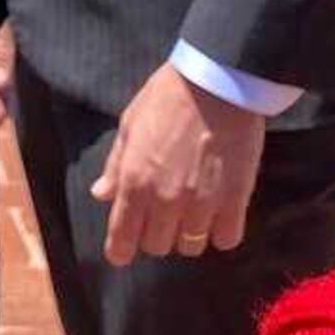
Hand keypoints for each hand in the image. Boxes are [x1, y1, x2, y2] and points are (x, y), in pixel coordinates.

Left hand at [94, 65, 265, 266]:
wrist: (217, 84)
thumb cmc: (168, 98)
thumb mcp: (130, 125)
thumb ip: (115, 165)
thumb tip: (101, 194)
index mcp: (133, 182)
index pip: (122, 239)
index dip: (121, 250)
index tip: (123, 251)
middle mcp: (164, 200)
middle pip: (157, 246)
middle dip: (156, 235)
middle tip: (163, 215)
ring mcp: (200, 204)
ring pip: (190, 246)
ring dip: (188, 234)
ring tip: (193, 212)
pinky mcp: (234, 201)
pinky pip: (226, 239)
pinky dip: (221, 232)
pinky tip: (220, 214)